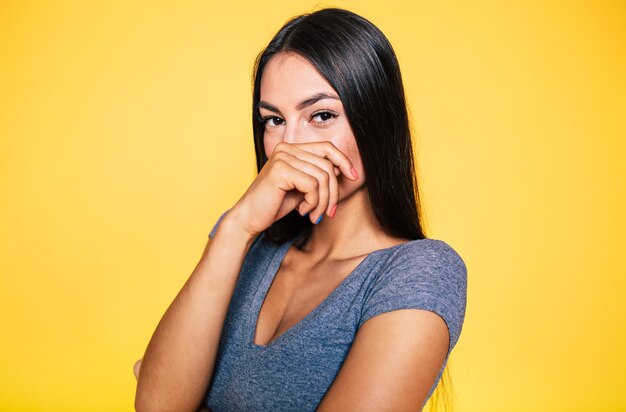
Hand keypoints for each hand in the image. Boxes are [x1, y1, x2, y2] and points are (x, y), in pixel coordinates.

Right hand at [226, 141, 357, 237]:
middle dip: (332, 193)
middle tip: (328, 213)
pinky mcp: (280, 170)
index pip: (327, 147)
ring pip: (323, 177)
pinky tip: (302, 211)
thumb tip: (342, 168)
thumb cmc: (274, 204)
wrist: (249, 219)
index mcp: (291, 148)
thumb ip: (318, 176)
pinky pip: (312, 185)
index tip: (354, 177)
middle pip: (327, 166)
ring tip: (313, 214)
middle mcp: (286, 148)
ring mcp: (282, 157)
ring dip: (322, 202)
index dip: (344, 161)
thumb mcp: (302, 188)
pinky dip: (313, 202)